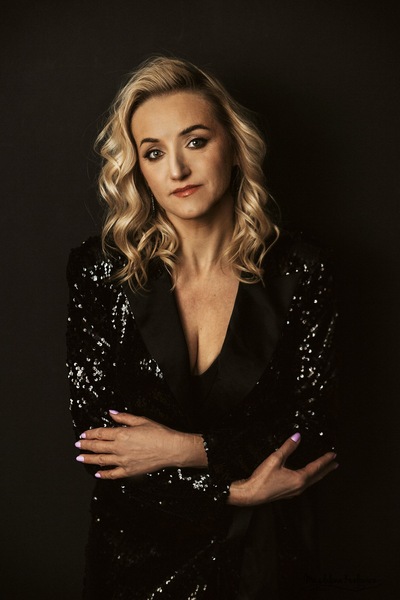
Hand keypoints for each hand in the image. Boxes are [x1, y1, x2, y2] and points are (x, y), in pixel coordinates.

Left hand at [75, 411, 206, 478]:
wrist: (171, 449)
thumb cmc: (159, 433)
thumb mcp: (141, 420)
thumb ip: (124, 418)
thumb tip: (111, 413)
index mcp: (122, 434)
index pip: (101, 433)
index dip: (90, 434)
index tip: (83, 435)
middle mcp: (120, 448)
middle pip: (98, 447)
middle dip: (86, 446)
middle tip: (78, 445)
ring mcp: (123, 460)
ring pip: (101, 460)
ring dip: (89, 459)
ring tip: (80, 458)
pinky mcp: (129, 471)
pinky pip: (113, 474)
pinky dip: (104, 474)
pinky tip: (98, 474)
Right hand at [228, 433, 337, 506]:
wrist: (251, 494)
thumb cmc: (262, 479)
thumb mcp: (275, 459)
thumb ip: (288, 447)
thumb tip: (297, 437)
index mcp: (299, 479)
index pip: (316, 467)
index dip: (325, 460)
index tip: (333, 455)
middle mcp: (299, 487)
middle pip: (317, 476)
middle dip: (327, 469)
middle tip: (335, 464)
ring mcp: (294, 491)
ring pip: (311, 482)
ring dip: (319, 474)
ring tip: (324, 470)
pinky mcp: (288, 492)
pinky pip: (304, 485)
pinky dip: (310, 479)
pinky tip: (306, 477)